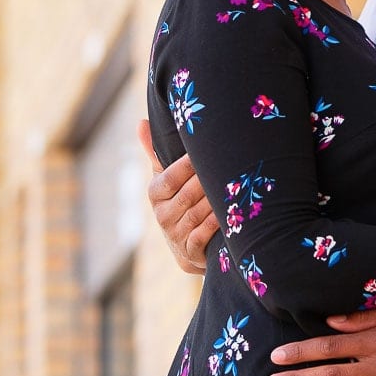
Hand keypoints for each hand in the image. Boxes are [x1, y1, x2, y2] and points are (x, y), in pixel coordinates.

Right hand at [137, 120, 217, 274]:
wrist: (186, 247)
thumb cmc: (178, 201)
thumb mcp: (165, 177)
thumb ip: (156, 152)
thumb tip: (141, 123)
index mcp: (155, 194)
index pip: (168, 178)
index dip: (186, 166)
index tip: (203, 152)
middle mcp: (161, 215)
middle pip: (186, 195)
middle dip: (206, 181)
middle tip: (228, 166)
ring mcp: (174, 235)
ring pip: (196, 215)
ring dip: (214, 201)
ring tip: (233, 187)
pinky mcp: (189, 252)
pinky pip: (202, 236)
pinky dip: (215, 225)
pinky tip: (229, 213)